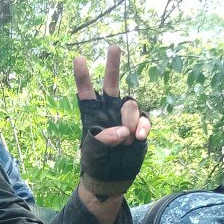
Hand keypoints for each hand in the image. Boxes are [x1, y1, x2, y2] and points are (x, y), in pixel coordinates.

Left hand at [73, 45, 149, 197]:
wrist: (113, 176)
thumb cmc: (96, 163)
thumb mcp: (93, 151)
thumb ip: (103, 138)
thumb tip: (123, 130)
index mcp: (91, 114)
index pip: (85, 92)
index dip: (82, 76)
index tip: (78, 59)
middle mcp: (109, 110)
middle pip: (111, 84)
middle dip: (112, 65)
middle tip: (113, 47)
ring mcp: (125, 117)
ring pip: (131, 105)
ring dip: (129, 120)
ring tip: (126, 139)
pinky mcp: (140, 126)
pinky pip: (145, 119)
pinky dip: (143, 127)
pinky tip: (138, 137)